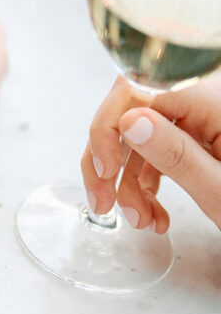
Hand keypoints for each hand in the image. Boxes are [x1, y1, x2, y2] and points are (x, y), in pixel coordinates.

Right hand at [81, 74, 220, 232]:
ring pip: (140, 138)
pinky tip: (155, 213)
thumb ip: (176, 155)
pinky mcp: (201, 138)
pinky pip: (158, 149)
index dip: (109, 129)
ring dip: (130, 182)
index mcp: (212, 100)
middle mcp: (203, 101)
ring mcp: (201, 119)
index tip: (103, 169)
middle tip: (104, 202)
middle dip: (112, 162)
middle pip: (132, 114)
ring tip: (143, 221)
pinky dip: (148, 183)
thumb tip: (129, 121)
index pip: (137, 92)